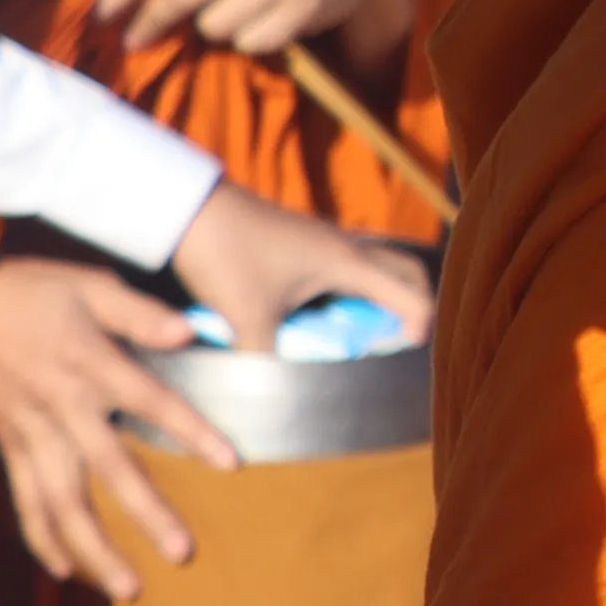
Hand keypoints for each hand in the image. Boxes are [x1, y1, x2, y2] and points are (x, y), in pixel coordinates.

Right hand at [0, 251, 228, 594]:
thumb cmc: (41, 290)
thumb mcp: (92, 284)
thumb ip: (140, 313)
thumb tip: (189, 331)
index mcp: (85, 362)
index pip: (148, 399)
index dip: (190, 430)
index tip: (232, 463)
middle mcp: (57, 405)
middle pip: (103, 469)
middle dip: (144, 513)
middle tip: (184, 553)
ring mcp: (28, 431)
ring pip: (59, 501)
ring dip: (92, 548)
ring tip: (129, 589)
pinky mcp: (8, 445)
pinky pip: (23, 500)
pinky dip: (42, 539)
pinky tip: (67, 573)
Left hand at [169, 186, 432, 364]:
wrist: (186, 206)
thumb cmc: (225, 256)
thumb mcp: (245, 318)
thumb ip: (263, 361)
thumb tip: (266, 399)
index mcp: (347, 264)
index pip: (412, 297)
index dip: (419, 330)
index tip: (403, 355)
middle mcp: (346, 247)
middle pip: (407, 272)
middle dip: (415, 305)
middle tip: (400, 338)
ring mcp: (326, 239)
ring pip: (379, 263)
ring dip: (384, 293)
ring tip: (365, 329)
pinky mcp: (305, 238)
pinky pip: (351, 262)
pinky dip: (356, 286)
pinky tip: (326, 308)